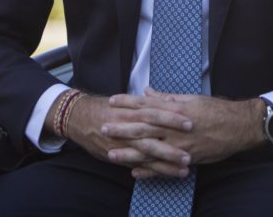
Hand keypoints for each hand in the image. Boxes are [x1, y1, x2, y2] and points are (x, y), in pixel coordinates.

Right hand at [51, 92, 194, 177]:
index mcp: (132, 110)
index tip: (190, 119)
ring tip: (186, 164)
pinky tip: (170, 174)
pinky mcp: (120, 156)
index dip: (172, 116)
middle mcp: (129, 126)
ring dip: (168, 159)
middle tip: (193, 144)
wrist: (80, 118)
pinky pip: (140, 165)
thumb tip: (163, 98)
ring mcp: (124, 143)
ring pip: (149, 152)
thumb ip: (144, 101)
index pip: (155, 111)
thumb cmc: (105, 108)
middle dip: (173, 139)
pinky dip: (154, 171)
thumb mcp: (125, 101)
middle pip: (154, 132)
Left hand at [104, 89, 264, 177]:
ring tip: (111, 154)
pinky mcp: (187, 159)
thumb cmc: (215, 110)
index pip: (146, 104)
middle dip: (122, 128)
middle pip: (143, 127)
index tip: (112, 101)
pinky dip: (150, 170)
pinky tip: (135, 172)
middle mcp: (175, 127)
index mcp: (175, 110)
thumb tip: (148, 91)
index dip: (128, 103)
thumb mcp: (191, 99)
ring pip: (151, 149)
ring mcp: (180, 144)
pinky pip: (165, 166)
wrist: (238, 127)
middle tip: (103, 127)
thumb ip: (167, 98)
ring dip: (130, 152)